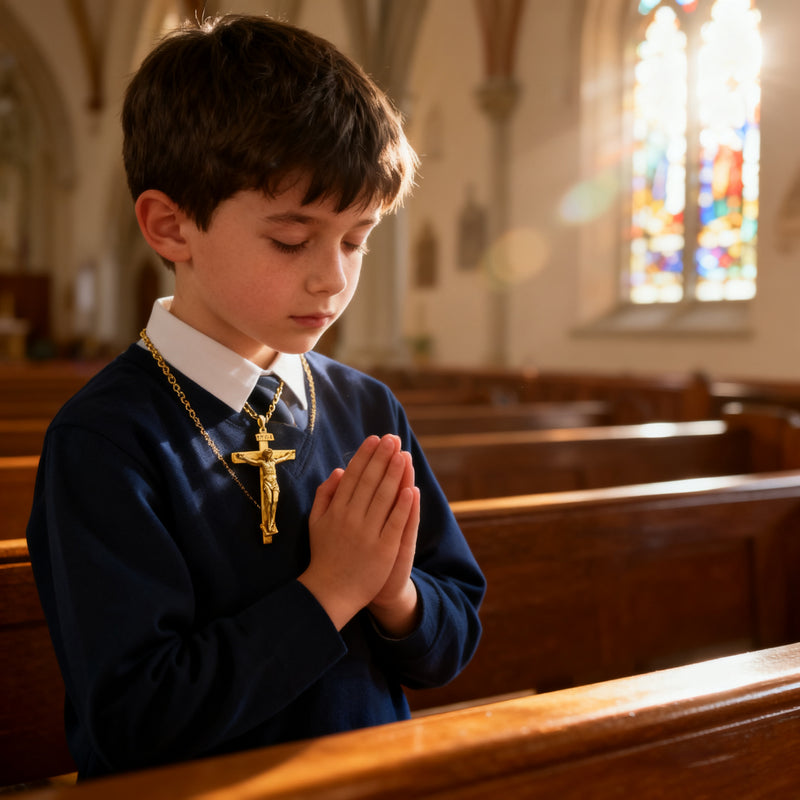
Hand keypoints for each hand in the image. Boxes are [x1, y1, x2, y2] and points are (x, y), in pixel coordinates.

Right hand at [299, 435, 417, 629]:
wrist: (330, 592)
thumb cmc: (324, 555)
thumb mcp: (316, 522)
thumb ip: (325, 495)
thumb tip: (338, 471)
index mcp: (335, 510)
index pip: (353, 476)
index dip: (365, 456)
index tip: (375, 439)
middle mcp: (350, 518)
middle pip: (370, 482)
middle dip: (382, 457)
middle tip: (393, 438)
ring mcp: (367, 533)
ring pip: (384, 497)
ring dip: (395, 474)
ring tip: (403, 454)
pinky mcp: (383, 549)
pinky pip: (395, 522)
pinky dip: (403, 505)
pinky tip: (411, 488)